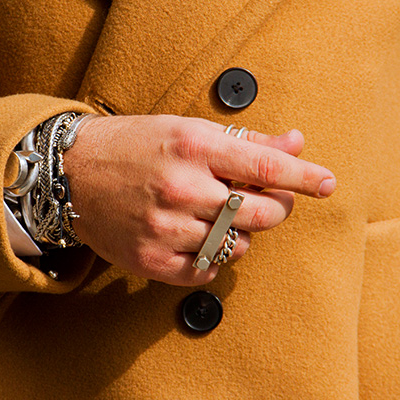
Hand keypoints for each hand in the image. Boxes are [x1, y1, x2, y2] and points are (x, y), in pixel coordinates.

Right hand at [62, 114, 334, 285]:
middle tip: (266, 201)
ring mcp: (164, 228)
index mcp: (192, 148)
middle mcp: (180, 189)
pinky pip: (207, 270)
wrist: (71, 173)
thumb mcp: (188, 130)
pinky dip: (215, 258)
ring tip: (218, 216)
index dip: (304, 178)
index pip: (265, 169)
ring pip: (237, 245)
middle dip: (274, 209)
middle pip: (260, 214)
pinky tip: (200, 239)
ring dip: (241, 234)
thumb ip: (246, 142)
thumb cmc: (134, 145)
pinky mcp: (150, 260)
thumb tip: (296, 145)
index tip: (328, 184)